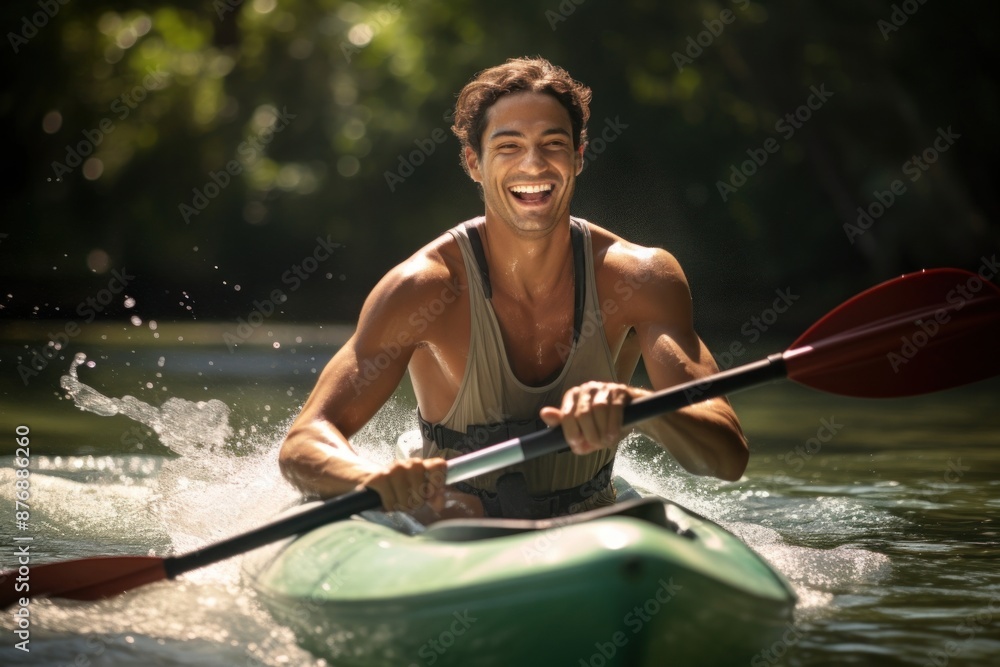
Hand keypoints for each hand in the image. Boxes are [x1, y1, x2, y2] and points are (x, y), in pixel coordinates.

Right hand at [359, 457, 484, 520]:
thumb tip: (439, 504)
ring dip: (403, 505)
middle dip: (417, 501)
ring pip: (406, 495)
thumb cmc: (400, 490)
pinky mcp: (380, 477)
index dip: (438, 482)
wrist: (372, 484)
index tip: (431, 494)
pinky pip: (391, 499)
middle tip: (411, 503)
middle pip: (422, 486)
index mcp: (424, 465)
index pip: (439, 465)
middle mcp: (410, 463)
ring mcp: (394, 468)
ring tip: (399, 504)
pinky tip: (388, 502)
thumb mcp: (419, 494)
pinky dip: (390, 505)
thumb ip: (434, 497)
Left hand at [540, 381, 632, 454]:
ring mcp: (603, 387)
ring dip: (603, 431)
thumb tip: (544, 413)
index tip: (579, 446)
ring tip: (607, 441)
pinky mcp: (619, 390)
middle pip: (582, 414)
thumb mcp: (584, 430)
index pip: (566, 416)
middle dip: (589, 435)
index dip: (571, 434)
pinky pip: (614, 408)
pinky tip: (614, 435)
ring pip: (598, 410)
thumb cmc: (604, 423)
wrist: (633, 414)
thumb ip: (565, 427)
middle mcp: (585, 389)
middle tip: (597, 445)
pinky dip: (613, 425)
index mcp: (572, 397)